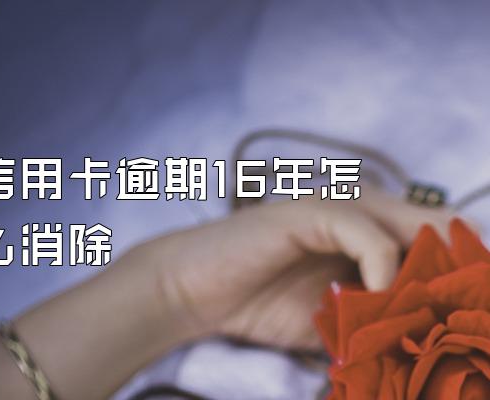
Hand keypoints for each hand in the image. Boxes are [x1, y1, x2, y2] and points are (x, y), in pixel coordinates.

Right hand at [130, 188, 454, 349]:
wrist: (195, 288)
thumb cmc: (258, 303)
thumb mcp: (331, 318)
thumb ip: (374, 318)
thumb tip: (421, 339)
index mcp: (368, 231)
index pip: (439, 243)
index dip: (459, 279)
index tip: (462, 319)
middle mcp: (361, 211)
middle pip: (441, 233)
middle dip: (452, 279)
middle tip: (449, 321)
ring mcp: (337, 206)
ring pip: (415, 231)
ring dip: (426, 278)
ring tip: (421, 317)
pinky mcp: (312, 211)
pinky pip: (371, 239)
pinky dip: (384, 275)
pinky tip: (371, 304)